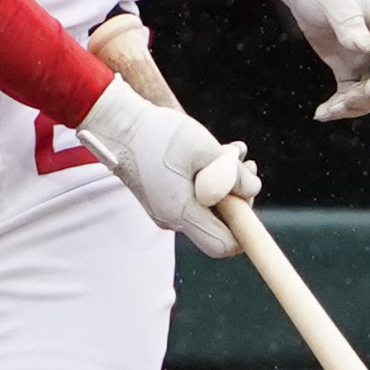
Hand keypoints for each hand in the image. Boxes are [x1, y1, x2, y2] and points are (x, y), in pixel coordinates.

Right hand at [74, 74, 259, 256]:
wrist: (116, 125)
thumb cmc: (157, 134)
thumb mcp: (204, 148)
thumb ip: (232, 173)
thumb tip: (253, 190)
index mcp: (181, 213)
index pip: (224, 244)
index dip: (245, 228)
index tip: (249, 196)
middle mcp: (173, 219)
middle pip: (220, 224)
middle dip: (238, 196)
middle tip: (244, 165)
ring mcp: (166, 210)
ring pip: (209, 207)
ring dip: (226, 181)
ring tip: (233, 152)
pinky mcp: (164, 198)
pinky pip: (195, 197)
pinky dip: (209, 178)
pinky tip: (217, 153)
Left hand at [260, 0, 369, 121]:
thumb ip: (348, 21)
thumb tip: (362, 47)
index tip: (364, 93)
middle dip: (369, 99)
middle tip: (339, 105)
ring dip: (354, 107)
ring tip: (326, 112)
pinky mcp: (352, 67)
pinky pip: (354, 94)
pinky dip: (341, 106)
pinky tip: (322, 113)